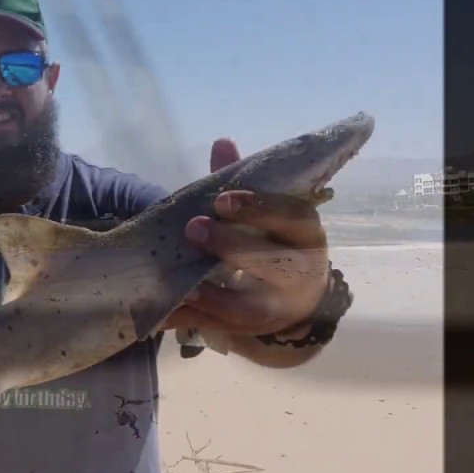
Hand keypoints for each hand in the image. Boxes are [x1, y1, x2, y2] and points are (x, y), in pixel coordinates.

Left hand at [165, 138, 329, 336]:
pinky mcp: (254, 329)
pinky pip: (222, 327)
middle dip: (231, 246)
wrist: (294, 296)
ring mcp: (280, 306)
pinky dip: (194, 319)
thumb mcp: (264, 211)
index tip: (222, 201)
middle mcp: (301, 272)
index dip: (259, 209)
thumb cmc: (273, 240)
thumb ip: (242, 180)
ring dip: (213, 295)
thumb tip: (222, 143)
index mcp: (306, 233)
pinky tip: (168, 309)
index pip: (292, 217)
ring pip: (250, 305)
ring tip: (181, 282)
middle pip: (272, 263)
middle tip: (193, 228)